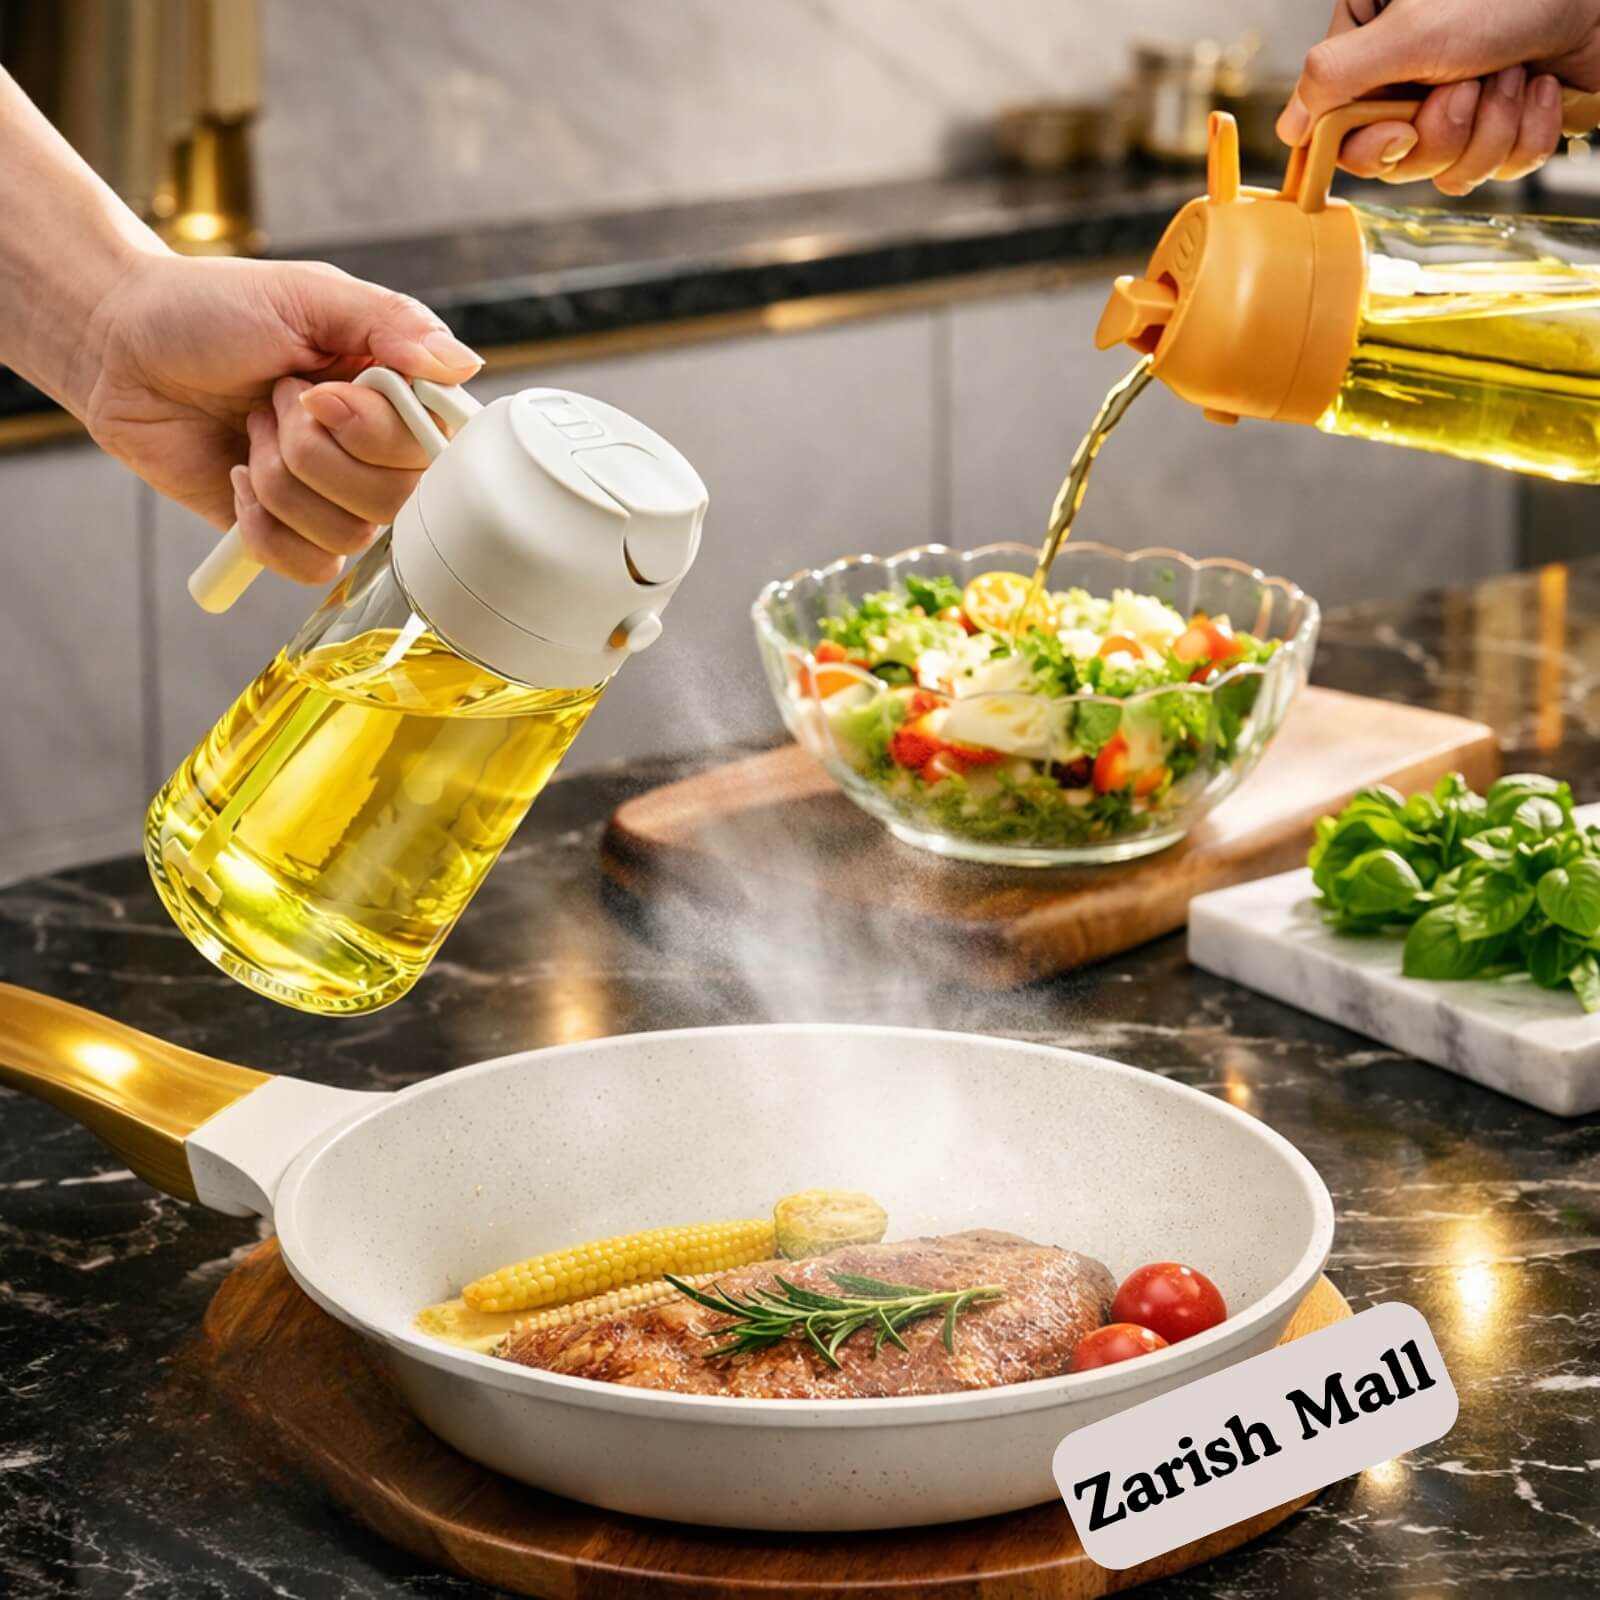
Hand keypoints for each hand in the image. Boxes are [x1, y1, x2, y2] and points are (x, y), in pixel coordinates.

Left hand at [79, 252, 481, 582]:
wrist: (123, 347)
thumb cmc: (211, 309)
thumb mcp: (308, 295)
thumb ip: (392, 322)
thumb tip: (463, 364)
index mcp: (397, 396)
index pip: (437, 452)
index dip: (379, 436)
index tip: (323, 393)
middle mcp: (377, 454)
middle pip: (395, 502)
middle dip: (313, 451)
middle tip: (277, 399)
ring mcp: (336, 499)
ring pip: (348, 535)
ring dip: (278, 478)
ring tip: (251, 427)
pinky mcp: (290, 534)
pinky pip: (310, 566)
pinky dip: (262, 524)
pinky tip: (238, 475)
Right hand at [1278, 0, 1599, 194]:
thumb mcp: (1409, 31)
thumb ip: (1333, 78)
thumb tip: (1288, 128)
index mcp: (1373, 41)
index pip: (1335, 127)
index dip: (1369, 143)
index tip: (1400, 128)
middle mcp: (1409, 74)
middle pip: (1392, 159)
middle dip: (1441, 132)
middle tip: (1468, 85)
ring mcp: (1456, 102)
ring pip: (1445, 169)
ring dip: (1489, 129)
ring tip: (1512, 73)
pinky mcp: (1501, 124)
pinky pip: (1496, 169)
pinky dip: (1525, 133)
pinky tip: (1538, 86)